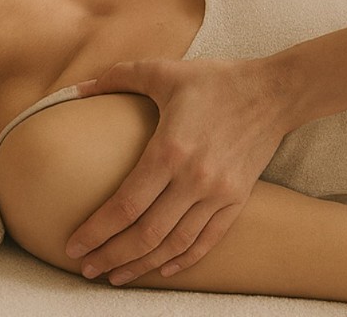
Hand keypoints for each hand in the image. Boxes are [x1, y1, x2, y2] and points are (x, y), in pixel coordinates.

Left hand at [66, 57, 287, 284]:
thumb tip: (76, 89)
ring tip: (116, 276)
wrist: (273, 92)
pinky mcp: (237, 199)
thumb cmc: (214, 80)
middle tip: (86, 268)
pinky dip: (182, 260)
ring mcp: (218, 194)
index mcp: (170, 150)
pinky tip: (162, 268)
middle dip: (111, 256)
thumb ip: (118, 77)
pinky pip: (207, 241)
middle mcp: (194, 179)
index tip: (73, 245)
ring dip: (142, 265)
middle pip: (145, 234)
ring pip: (174, 245)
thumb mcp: (163, 70)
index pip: (125, 205)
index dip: (96, 230)